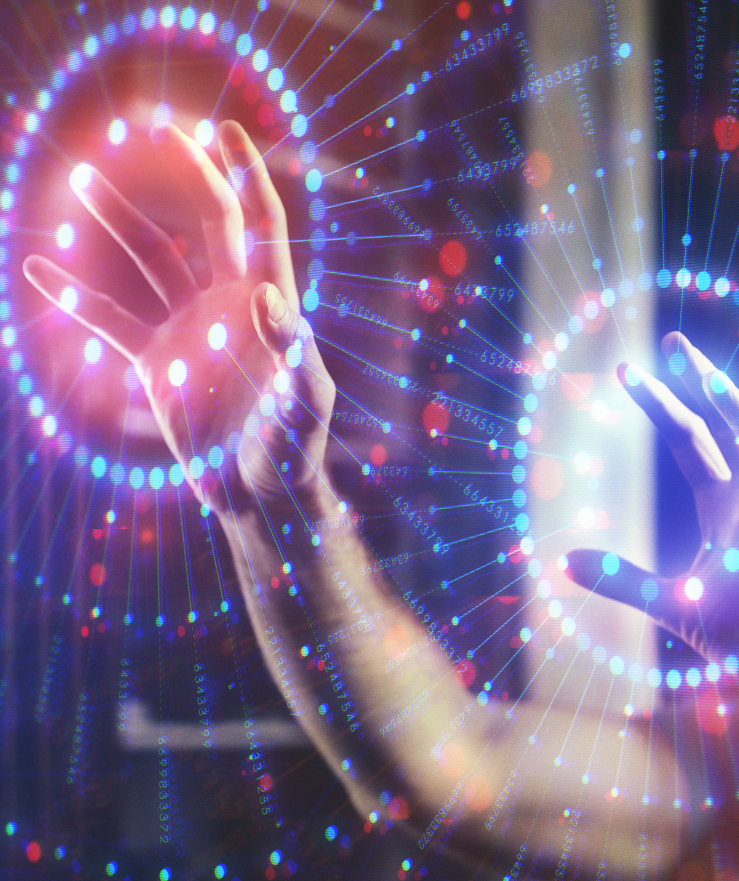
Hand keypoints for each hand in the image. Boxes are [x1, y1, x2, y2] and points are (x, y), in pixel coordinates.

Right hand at [22, 121, 334, 513]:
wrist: (258, 494)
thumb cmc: (293, 451)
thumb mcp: (300, 406)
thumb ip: (289, 354)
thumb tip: (269, 298)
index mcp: (270, 304)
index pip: (260, 226)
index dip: (246, 177)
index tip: (226, 128)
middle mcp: (229, 304)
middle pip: (204, 225)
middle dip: (184, 176)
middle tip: (153, 129)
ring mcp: (190, 327)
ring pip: (149, 260)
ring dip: (118, 222)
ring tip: (84, 178)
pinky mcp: (157, 360)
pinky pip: (109, 318)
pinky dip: (76, 295)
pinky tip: (38, 268)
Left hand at [565, 333, 738, 704]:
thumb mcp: (672, 605)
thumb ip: (623, 581)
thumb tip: (564, 563)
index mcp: (722, 504)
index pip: (689, 440)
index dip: (661, 406)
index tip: (625, 372)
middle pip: (728, 425)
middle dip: (703, 383)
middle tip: (672, 343)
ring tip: (713, 384)